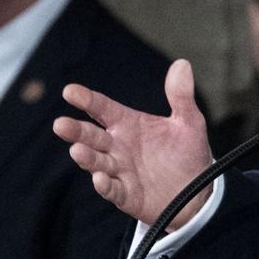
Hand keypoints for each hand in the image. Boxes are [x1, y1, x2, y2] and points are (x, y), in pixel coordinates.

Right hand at [53, 59, 212, 227]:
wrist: (197, 191)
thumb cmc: (187, 153)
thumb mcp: (188, 122)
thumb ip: (181, 96)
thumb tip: (182, 64)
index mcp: (128, 124)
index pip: (102, 108)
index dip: (87, 100)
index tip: (70, 91)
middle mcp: (118, 146)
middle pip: (91, 136)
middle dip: (75, 131)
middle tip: (60, 124)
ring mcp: (120, 171)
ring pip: (97, 162)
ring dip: (87, 157)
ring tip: (77, 150)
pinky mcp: (126, 194)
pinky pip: (112, 190)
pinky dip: (105, 185)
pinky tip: (100, 179)